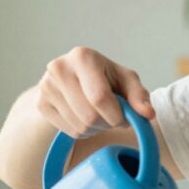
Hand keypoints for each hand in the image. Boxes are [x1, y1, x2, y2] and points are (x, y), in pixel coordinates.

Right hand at [36, 46, 154, 137]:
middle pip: (89, 116)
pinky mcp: (41, 104)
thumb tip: (147, 114)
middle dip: (107, 122)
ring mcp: (46, 87)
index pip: (99, 97)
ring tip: (99, 114)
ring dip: (97, 128)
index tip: (124, 117)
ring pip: (80, 126)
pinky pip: (70, 131)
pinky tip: (85, 117)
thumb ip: (139, 96)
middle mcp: (59, 68)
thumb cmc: (105, 77)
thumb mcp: (126, 80)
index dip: (116, 115)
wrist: (73, 78)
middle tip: (112, 115)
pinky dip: (83, 131)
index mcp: (82, 57)